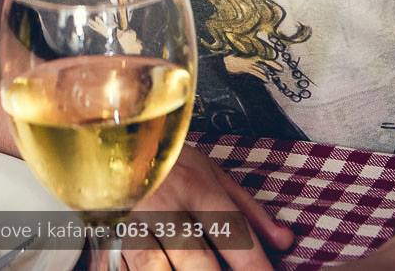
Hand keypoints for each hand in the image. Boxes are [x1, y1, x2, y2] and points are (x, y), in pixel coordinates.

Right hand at [123, 142, 293, 269]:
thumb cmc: (170, 159)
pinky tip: (163, 268)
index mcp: (196, 186)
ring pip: (158, 269)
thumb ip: (249, 210)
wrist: (111, 138)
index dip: (256, 267)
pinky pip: (129, 270)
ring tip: (190, 270)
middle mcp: (166, 206)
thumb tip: (285, 242)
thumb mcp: (212, 173)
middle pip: (198, 262)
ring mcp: (132, 225)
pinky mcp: (109, 240)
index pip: (233, 233)